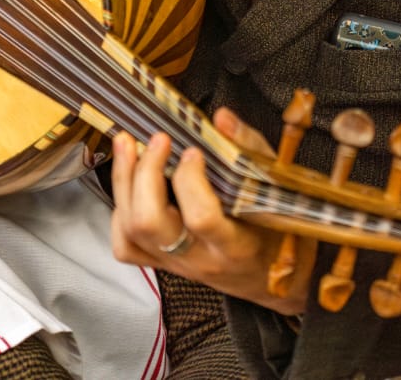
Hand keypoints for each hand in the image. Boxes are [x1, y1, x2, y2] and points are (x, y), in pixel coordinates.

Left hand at [110, 107, 314, 314]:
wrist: (280, 282)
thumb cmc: (281, 233)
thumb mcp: (278, 191)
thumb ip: (250, 150)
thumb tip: (221, 118)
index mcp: (236, 245)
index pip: (201, 217)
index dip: (190, 180)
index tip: (194, 150)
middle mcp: (200, 259)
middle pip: (150, 223)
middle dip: (144, 174)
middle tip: (157, 140)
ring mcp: (178, 265)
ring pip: (131, 232)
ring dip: (123, 184)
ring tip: (127, 146)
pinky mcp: (165, 266)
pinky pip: (126, 247)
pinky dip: (119, 213)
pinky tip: (128, 187)